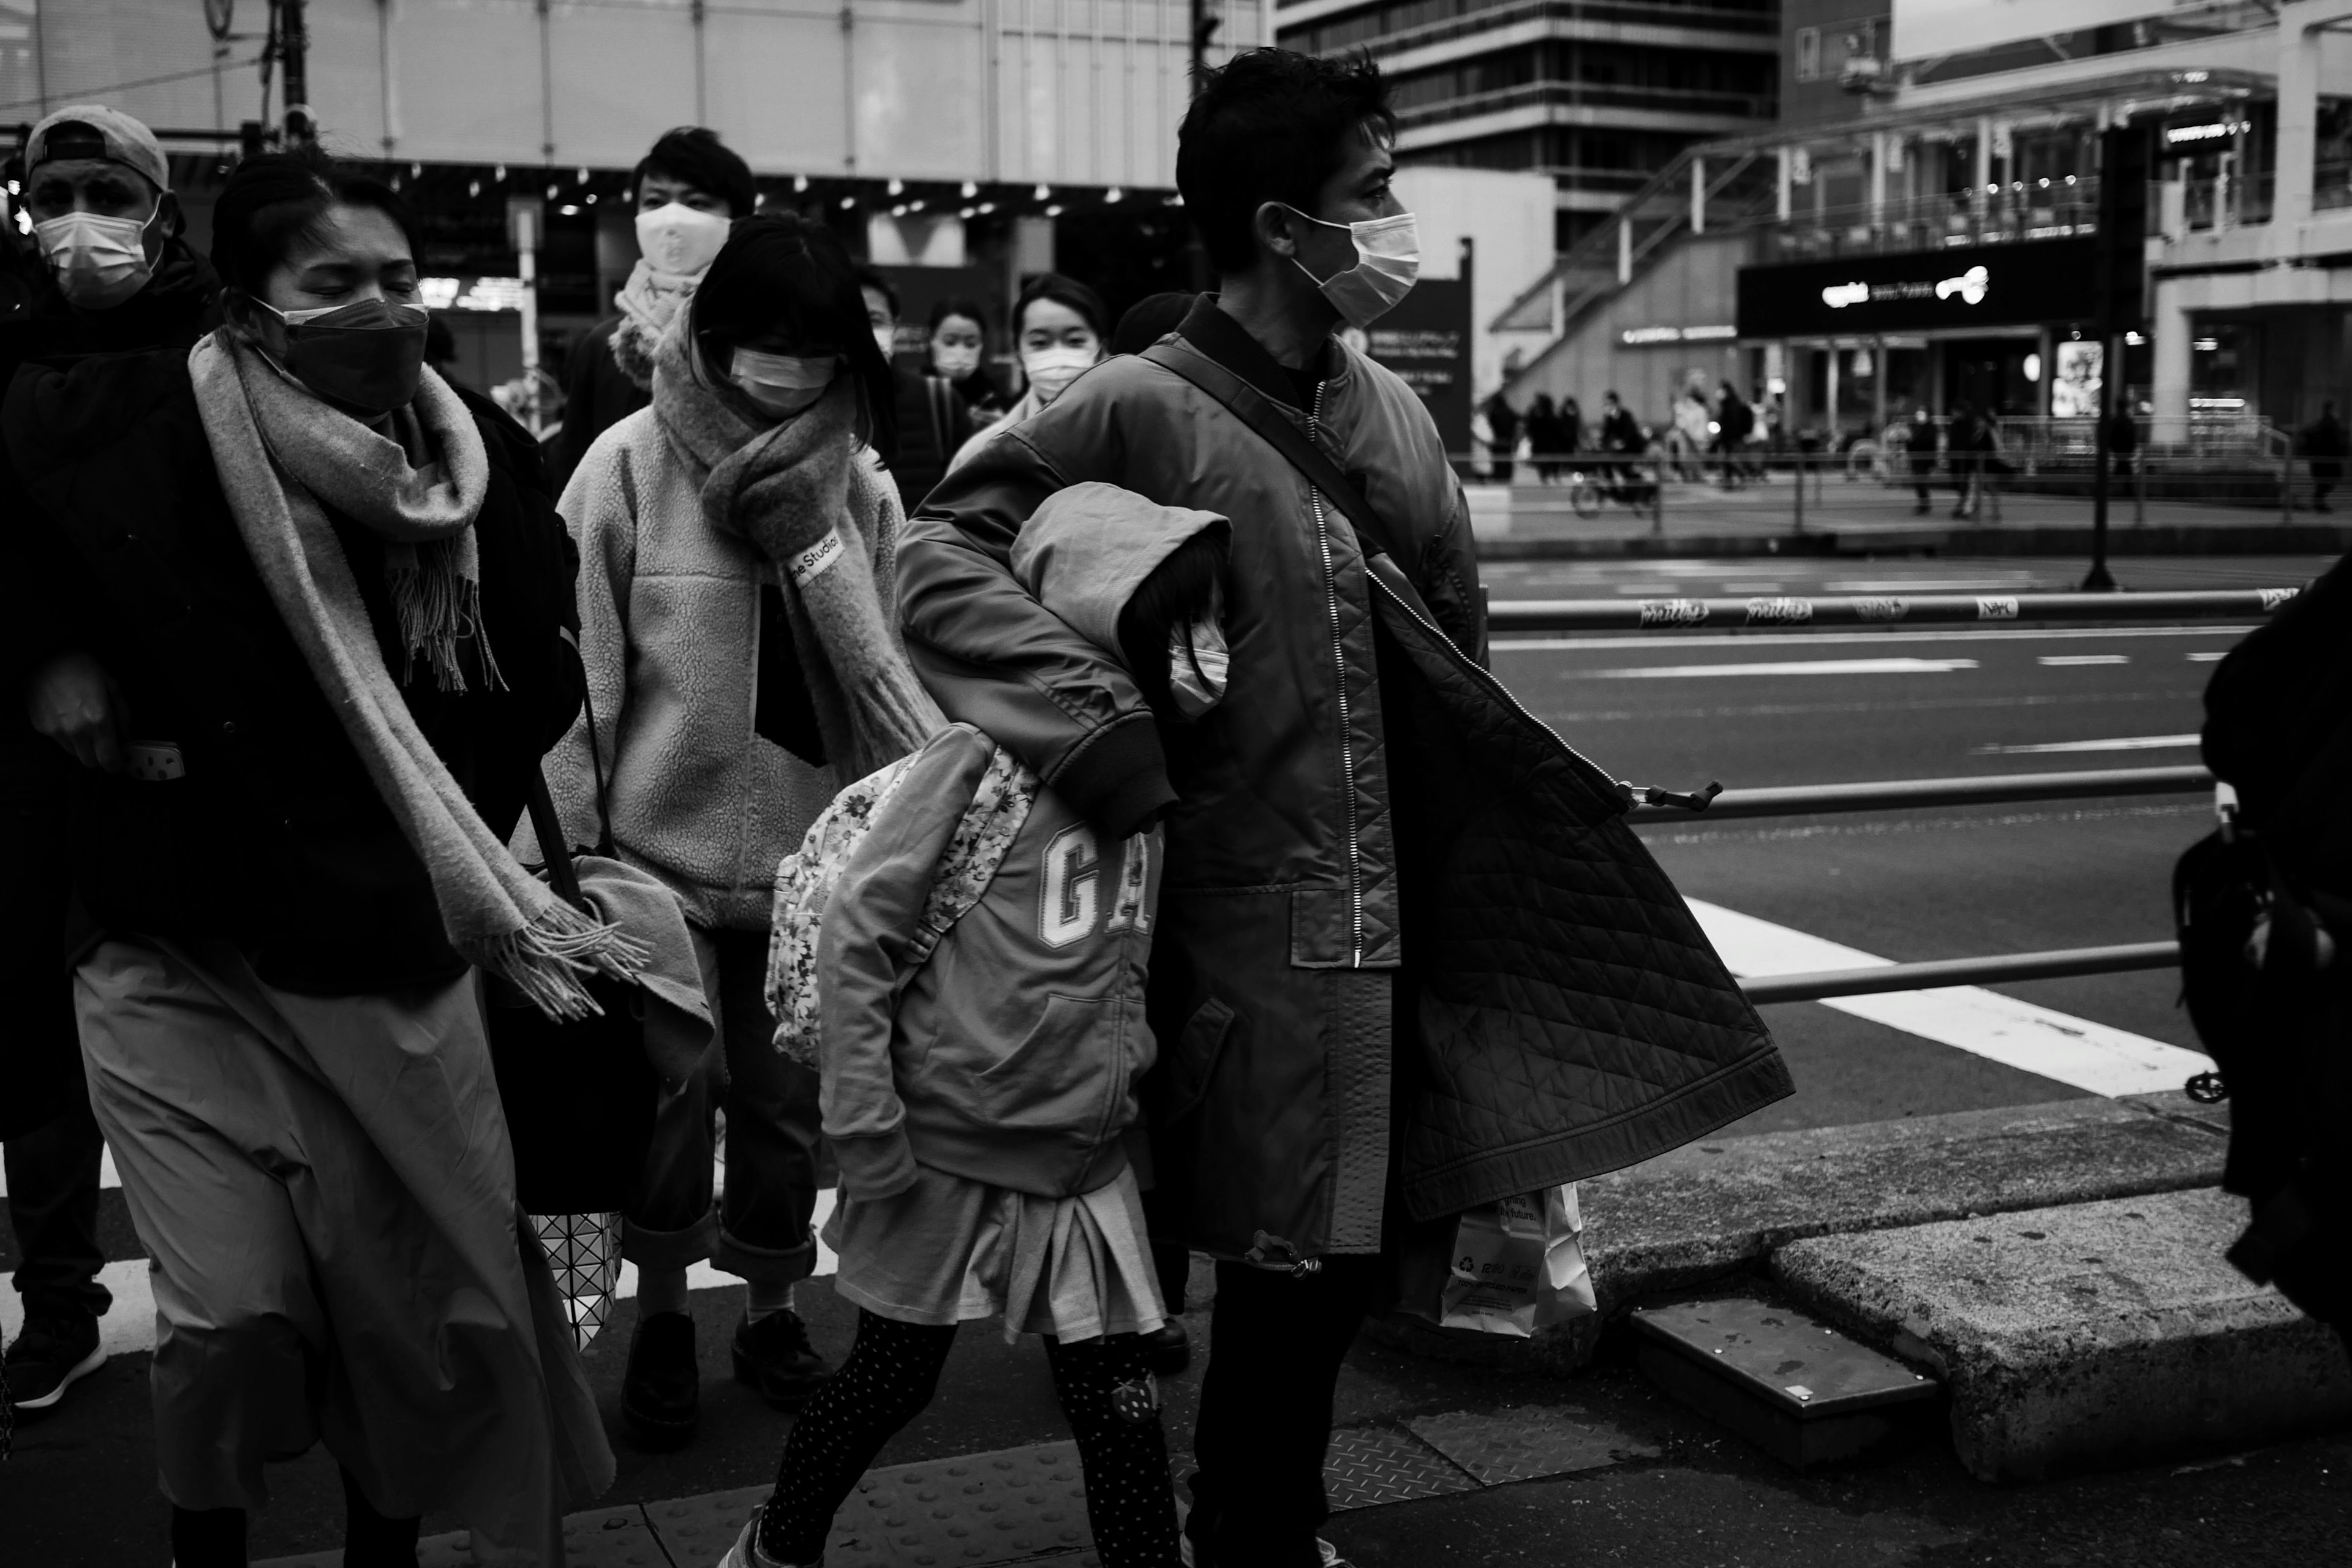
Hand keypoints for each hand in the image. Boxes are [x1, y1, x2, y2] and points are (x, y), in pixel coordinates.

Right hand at [24, 652, 129, 771]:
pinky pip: (59, 742)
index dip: (116, 765)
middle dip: (100, 757)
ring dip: (83, 747)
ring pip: (74, 754)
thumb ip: (123, 715)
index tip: (119, 761)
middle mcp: (77, 731)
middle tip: (104, 744)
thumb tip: (129, 736)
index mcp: (99, 720)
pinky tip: (67, 718)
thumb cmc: (82, 668)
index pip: (109, 759)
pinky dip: (67, 737)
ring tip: (84, 726)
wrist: (44, 657)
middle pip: (90, 762)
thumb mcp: (112, 686)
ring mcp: (56, 731)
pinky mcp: (41, 728)